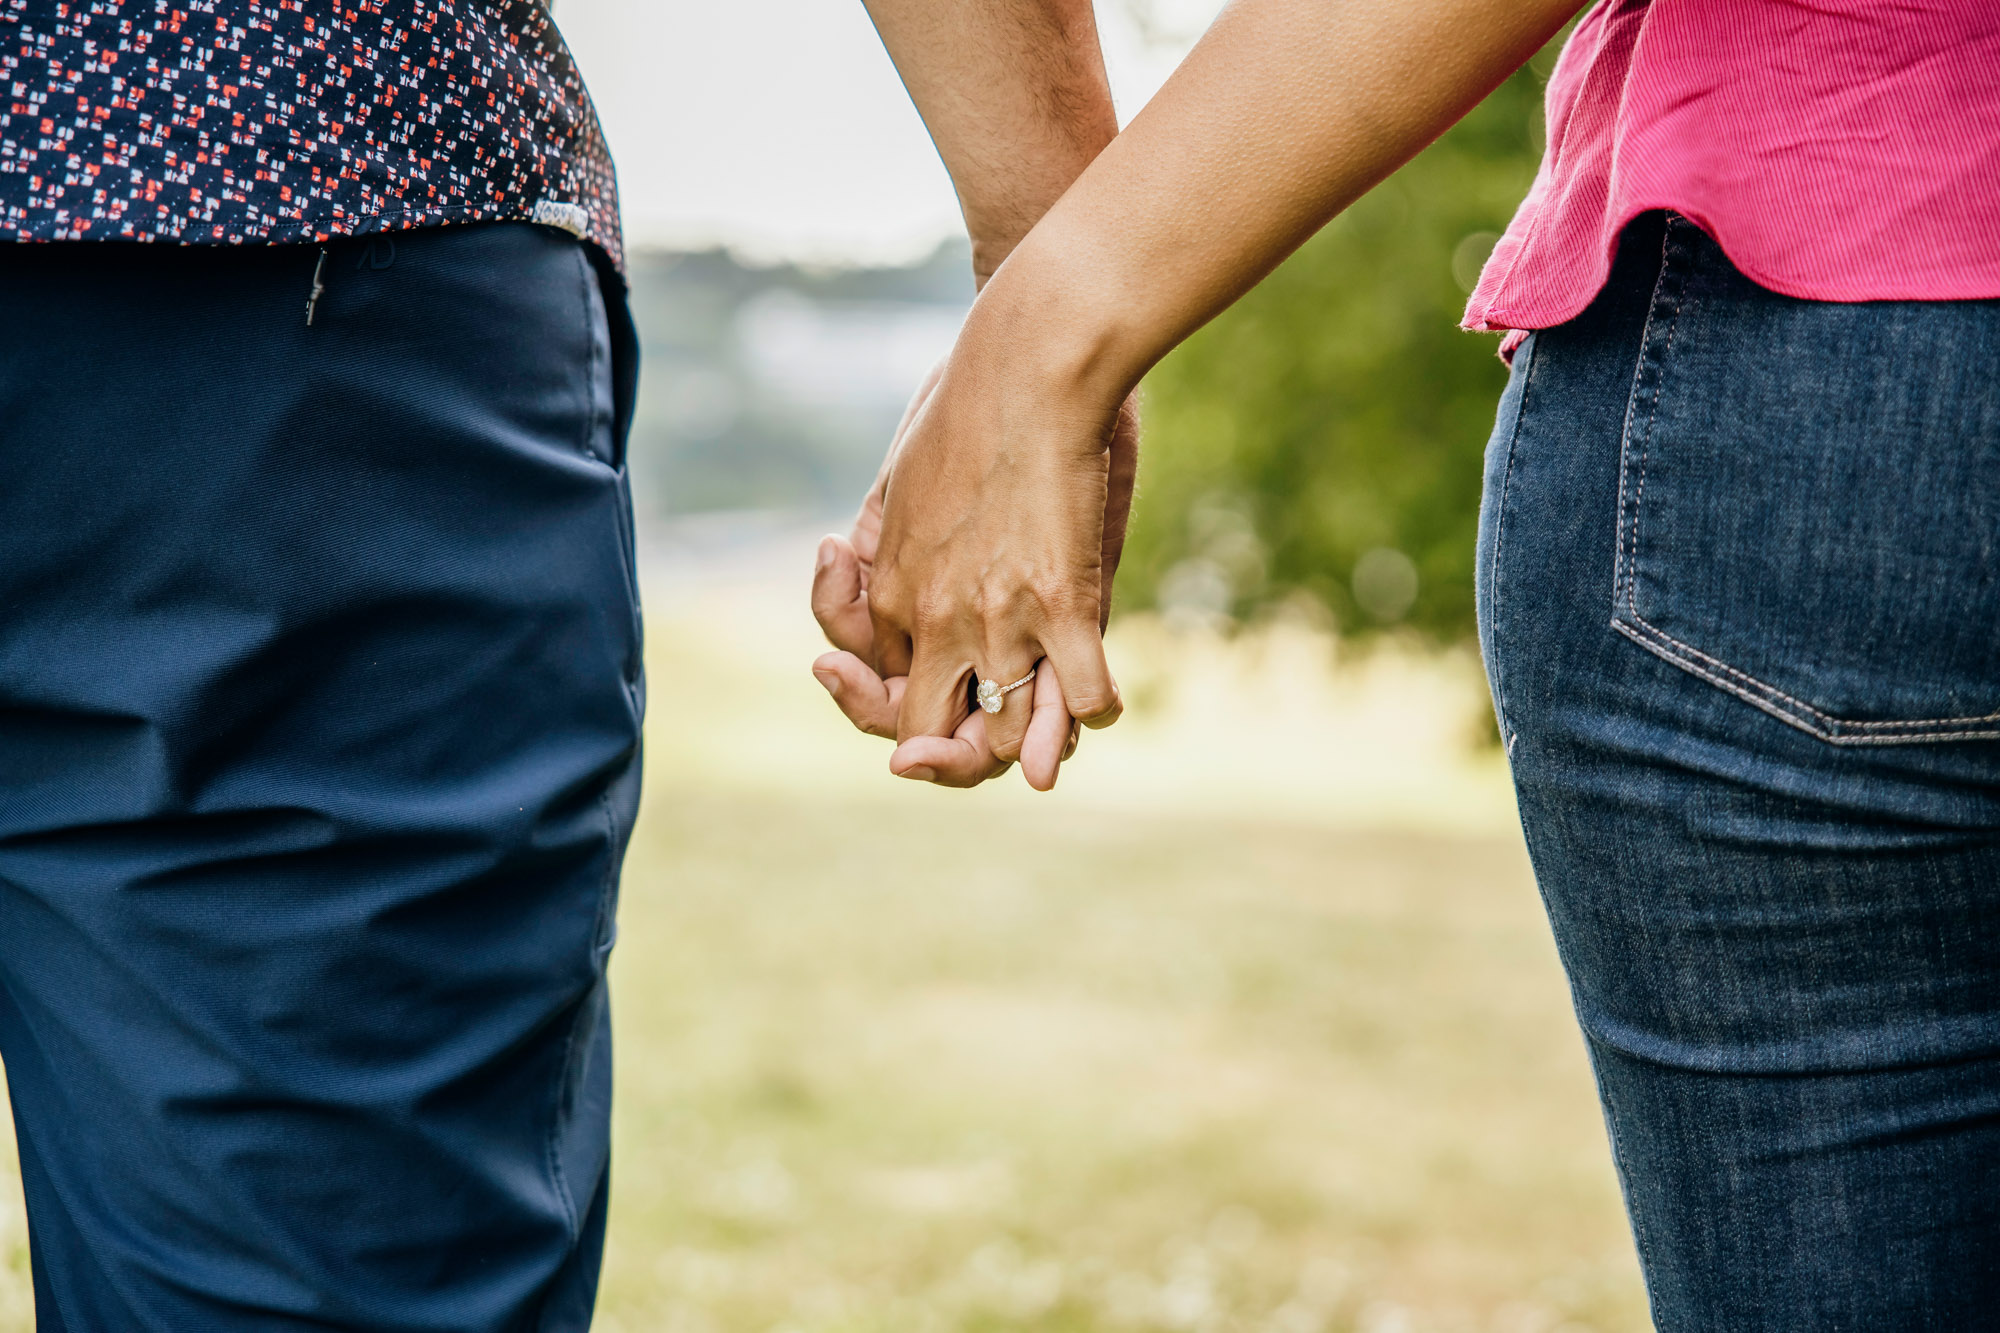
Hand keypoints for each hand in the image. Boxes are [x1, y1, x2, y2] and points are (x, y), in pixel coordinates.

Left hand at [811, 362, 1137, 788]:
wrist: (1026, 361)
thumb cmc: (963, 405)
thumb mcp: (902, 484)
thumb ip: (892, 554)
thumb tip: (874, 581)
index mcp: (890, 591)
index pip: (886, 690)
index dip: (904, 712)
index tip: (925, 696)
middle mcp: (934, 618)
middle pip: (925, 735)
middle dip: (945, 759)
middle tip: (966, 747)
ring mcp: (997, 617)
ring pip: (1004, 735)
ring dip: (1025, 747)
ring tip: (1040, 748)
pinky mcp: (1062, 601)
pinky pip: (1085, 699)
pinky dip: (1093, 711)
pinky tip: (1093, 701)